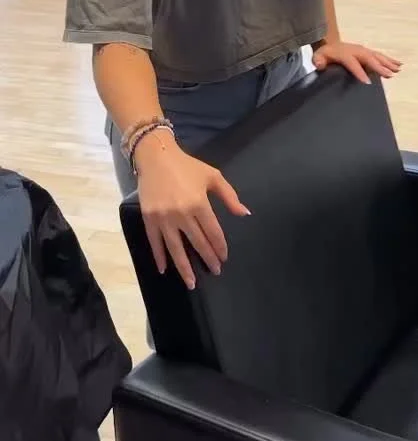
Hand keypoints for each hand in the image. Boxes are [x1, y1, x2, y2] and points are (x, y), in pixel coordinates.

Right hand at [135, 131, 249, 288]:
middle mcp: (182, 214)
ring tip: (191, 283)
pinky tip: (165, 269)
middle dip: (207, 258)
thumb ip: (229, 196)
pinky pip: (155, 242)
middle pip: (197, 243)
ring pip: (176, 248)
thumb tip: (245, 214)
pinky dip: (159, 257)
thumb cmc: (187, 166)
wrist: (156, 157)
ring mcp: (164, 218)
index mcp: (199, 203)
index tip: (224, 257)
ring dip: (184, 268)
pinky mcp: (149, 219)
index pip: (213, 232)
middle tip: (215, 271)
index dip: (220, 247)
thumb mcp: (213, 176)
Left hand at [312, 40, 401, 84]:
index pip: (352, 63)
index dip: (359, 72)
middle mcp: (356, 50)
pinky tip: (398, 65)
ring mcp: (363, 50)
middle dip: (379, 67)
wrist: (329, 43)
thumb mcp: (317, 57)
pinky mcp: (367, 52)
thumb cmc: (324, 54)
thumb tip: (319, 64)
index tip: (368, 82)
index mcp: (344, 53)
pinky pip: (380, 56)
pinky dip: (389, 60)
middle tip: (389, 75)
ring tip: (397, 70)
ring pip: (376, 56)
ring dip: (387, 63)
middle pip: (369, 58)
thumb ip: (318, 60)